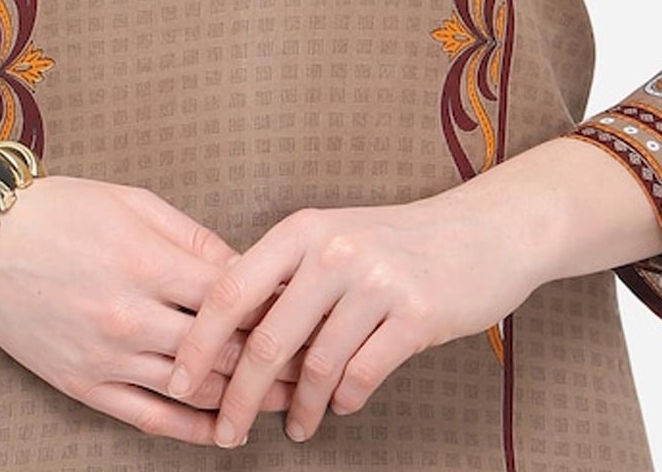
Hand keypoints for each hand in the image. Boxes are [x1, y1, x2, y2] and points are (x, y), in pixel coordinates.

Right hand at [0, 176, 303, 445]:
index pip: (234, 297)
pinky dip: (193, 429)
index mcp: (148, 263)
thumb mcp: (134, 202)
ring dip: (245, 397)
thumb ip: (193, 238)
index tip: (306, 308)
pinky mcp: (83, 385)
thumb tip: (246, 265)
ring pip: (194, 389)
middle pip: (223, 350)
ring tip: (285, 397)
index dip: (277, 305)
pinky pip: (149, 418)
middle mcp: (131, 316)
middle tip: (313, 360)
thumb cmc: (61, 210)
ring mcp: (106, 357)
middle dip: (274, 358)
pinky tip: (225, 428)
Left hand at [166, 181, 553, 447]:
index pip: (229, 289)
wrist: (483, 230)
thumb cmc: (396, 242)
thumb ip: (286, 279)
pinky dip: (345, 401)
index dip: (198, 342)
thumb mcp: (333, 239)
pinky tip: (341, 407)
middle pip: (266, 340)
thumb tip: (227, 340)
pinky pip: (363, 376)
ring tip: (296, 428)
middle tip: (226, 431)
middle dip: (239, 397)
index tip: (178, 383)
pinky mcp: (416, 314)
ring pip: (316, 368)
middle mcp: (333, 251)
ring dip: (300, 410)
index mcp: (302, 229)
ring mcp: (376, 281)